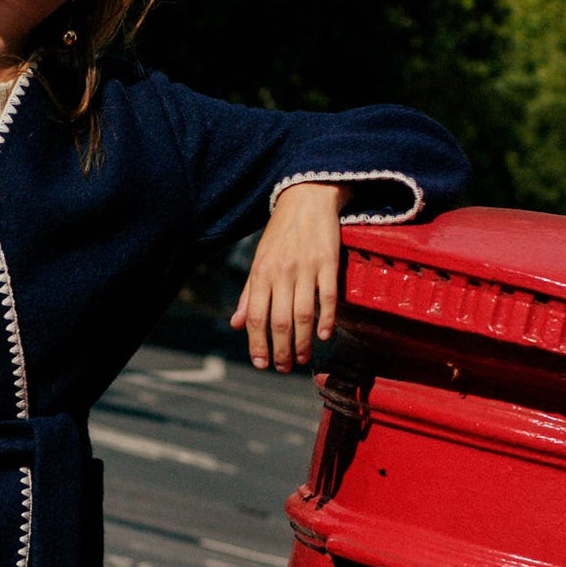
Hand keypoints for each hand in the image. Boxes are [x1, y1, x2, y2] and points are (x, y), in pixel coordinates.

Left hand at [230, 183, 343, 371]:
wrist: (307, 199)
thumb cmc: (280, 234)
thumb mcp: (259, 261)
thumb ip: (249, 294)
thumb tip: (237, 324)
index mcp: (261, 273)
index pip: (256, 317)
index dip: (257, 344)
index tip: (261, 363)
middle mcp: (282, 273)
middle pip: (279, 321)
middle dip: (281, 350)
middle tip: (284, 368)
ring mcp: (306, 268)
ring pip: (303, 314)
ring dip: (303, 342)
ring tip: (303, 359)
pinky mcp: (328, 262)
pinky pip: (328, 296)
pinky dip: (327, 319)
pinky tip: (324, 335)